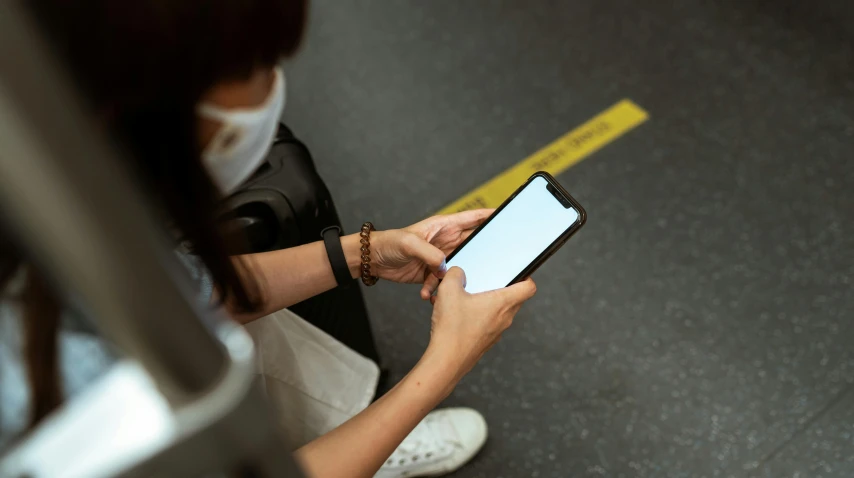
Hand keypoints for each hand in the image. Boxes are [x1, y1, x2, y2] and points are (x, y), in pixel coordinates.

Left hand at [369, 209, 492, 285]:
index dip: (491, 216)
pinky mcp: (433, 273)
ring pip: (460, 268)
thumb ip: (429, 253)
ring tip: (445, 285)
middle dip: (482, 254)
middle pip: (472, 245)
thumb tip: (445, 265)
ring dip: (455, 279)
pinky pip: (444, 282)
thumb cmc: (389, 243)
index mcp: (444, 226)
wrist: (373, 260)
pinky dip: (439, 290)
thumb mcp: (409, 244)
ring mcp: (440, 257)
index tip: (508, 218)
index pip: (473, 218)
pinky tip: (428, 294)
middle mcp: (446, 240)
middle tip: (491, 264)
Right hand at [424, 267, 536, 381]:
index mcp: (503, 303)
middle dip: (500, 287)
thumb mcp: (449, 290)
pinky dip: (478, 316)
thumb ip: (455, 274)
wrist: (446, 360)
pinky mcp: (486, 341)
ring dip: (486, 302)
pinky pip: (488, 323)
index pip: (529, 287)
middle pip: (514, 298)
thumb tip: (458, 273)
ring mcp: (497, 332)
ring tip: (465, 298)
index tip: (514, 271)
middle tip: (483, 281)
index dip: (525, 276)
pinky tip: (458, 314)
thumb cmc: (452, 327)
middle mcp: (505, 318)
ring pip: (499, 311)